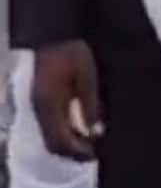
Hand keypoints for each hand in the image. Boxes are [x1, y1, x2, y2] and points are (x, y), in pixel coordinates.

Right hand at [30, 41, 101, 161]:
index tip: (96, 154)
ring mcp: (38, 106)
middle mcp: (40, 109)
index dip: (77, 152)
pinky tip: (82, 129)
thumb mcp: (86, 76)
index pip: (59, 141)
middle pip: (52, 144)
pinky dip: (65, 133)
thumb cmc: (71, 52)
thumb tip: (94, 131)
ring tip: (91, 144)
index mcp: (49, 105)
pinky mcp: (42, 101)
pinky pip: (51, 126)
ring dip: (69, 144)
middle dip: (73, 152)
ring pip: (50, 136)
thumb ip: (90, 104)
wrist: (52, 34)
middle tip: (96, 152)